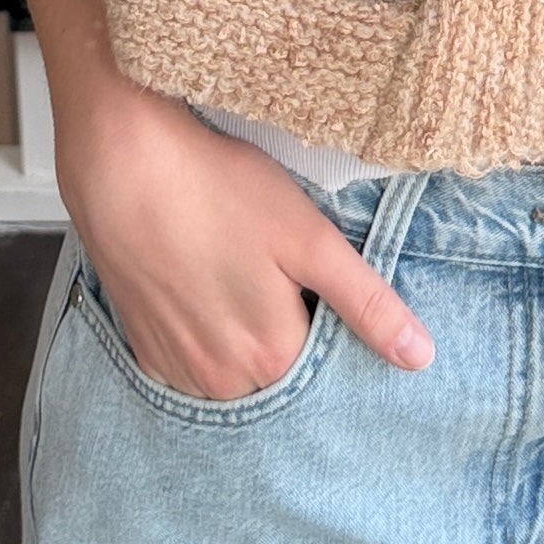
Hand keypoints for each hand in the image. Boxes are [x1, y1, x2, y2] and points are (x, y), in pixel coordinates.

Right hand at [54, 67, 431, 400]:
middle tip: (279, 276)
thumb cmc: (217, 189)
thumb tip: (420, 357)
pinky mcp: (143, 347)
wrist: (123, 163)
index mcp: (271, 357)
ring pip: (234, 375)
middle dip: (289, 338)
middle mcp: (220, 380)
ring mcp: (176, 367)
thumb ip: (366, 303)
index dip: (330, 329)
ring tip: (242, 279)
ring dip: (246, 343)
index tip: (317, 288)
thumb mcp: (309, 239)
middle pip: (278, 378)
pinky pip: (190, 365)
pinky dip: (206, 340)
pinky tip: (205, 290)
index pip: (324, 373)